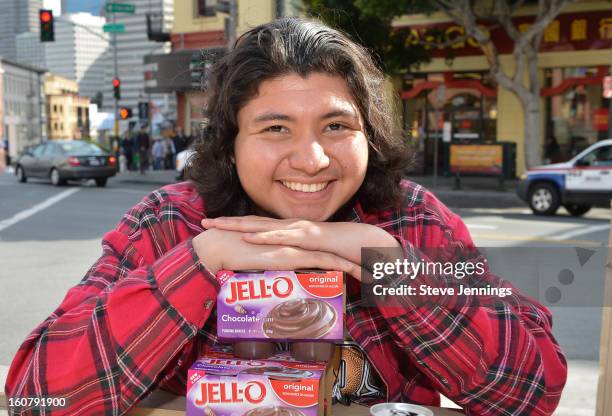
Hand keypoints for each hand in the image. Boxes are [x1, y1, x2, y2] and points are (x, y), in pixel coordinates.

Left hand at [200, 216, 401, 279]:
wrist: (372, 247)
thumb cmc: (346, 253)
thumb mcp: (316, 260)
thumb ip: (301, 263)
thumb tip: (286, 273)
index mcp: (293, 232)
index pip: (260, 228)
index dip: (237, 227)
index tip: (216, 228)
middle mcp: (294, 228)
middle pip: (255, 223)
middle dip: (229, 222)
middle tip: (204, 222)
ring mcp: (303, 231)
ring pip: (266, 226)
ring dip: (240, 225)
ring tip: (217, 225)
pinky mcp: (313, 238)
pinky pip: (286, 237)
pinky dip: (267, 237)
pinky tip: (250, 237)